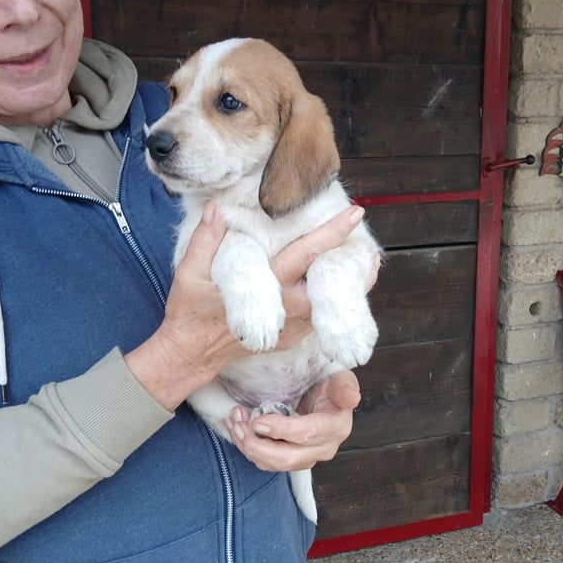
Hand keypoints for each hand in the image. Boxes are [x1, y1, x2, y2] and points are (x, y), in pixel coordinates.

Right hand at [127, 203, 367, 409]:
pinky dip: (331, 308)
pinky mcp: (288, 339)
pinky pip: (317, 322)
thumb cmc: (189, 311)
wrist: (189, 354)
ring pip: (328, 308)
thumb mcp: (190, 272)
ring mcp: (289, 328)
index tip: (354, 215)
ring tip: (365, 270)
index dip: (331, 233)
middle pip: (329, 286)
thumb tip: (218, 208)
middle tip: (373, 253)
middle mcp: (285, 308)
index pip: (305, 254)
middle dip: (353, 271)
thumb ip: (206, 239)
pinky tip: (338, 295)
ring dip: (348, 291)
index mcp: (267, 285)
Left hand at [224, 370, 361, 471]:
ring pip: (274, 463)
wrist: (324, 394)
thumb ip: (345, 386)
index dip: (281, 430)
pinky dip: (249, 448)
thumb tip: (351, 398)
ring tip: (234, 421)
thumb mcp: (340, 377)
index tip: (258, 420)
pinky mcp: (292, 459)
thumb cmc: (330, 382)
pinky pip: (267, 462)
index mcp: (336, 427)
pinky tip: (238, 428)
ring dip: (248, 446)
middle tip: (237, 423)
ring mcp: (307, 457)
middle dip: (257, 445)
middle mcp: (324, 448)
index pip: (307, 433)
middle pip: (288, 457)